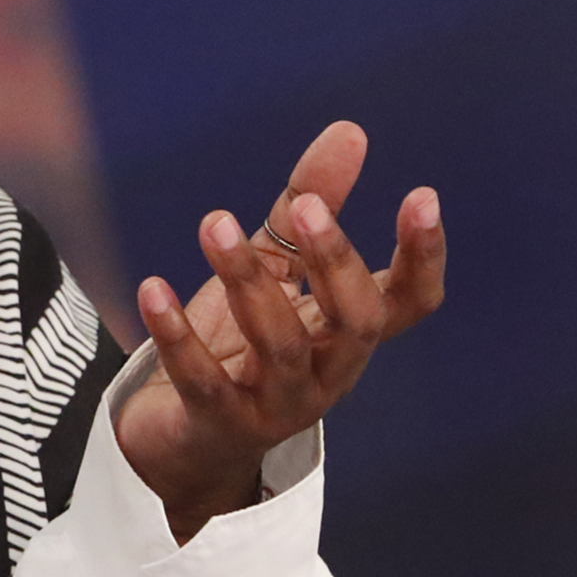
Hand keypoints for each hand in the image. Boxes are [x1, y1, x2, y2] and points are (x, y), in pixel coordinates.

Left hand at [115, 121, 446, 541]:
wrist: (181, 444)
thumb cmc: (239, 346)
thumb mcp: (275, 270)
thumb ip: (308, 205)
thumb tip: (351, 132)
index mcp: (347, 336)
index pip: (409, 303)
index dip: (422, 256)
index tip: (421, 196)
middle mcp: (327, 375)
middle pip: (355, 323)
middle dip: (334, 262)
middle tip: (303, 207)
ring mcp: (276, 407)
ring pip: (279, 346)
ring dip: (248, 282)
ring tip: (215, 224)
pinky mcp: (218, 426)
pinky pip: (202, 382)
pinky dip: (178, 334)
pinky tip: (154, 287)